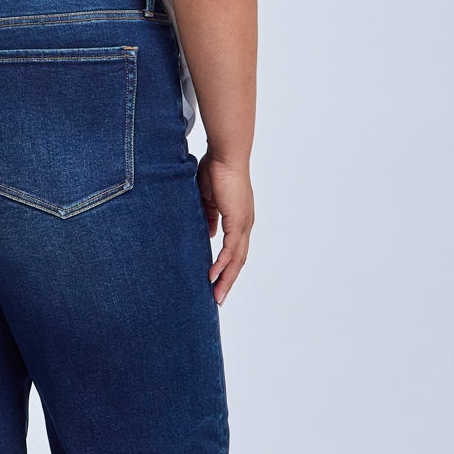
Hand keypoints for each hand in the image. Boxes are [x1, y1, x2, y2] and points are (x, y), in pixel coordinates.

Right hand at [197, 150, 253, 305]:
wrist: (225, 155)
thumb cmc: (216, 169)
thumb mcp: (208, 199)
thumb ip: (209, 216)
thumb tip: (209, 232)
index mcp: (238, 219)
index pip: (234, 250)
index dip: (226, 267)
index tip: (216, 282)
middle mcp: (244, 225)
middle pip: (238, 260)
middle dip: (228, 280)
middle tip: (217, 298)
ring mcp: (243, 224)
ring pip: (237, 259)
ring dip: (227, 279)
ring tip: (216, 295)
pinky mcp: (238, 221)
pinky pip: (230, 249)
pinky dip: (223, 264)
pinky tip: (214, 276)